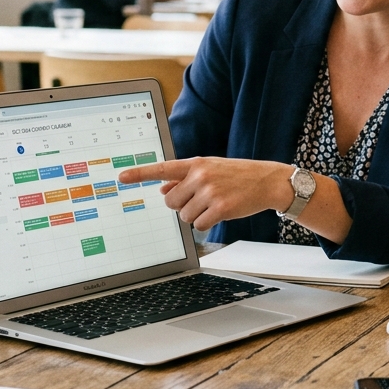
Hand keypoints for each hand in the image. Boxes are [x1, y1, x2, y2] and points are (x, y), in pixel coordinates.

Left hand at [118, 157, 293, 231]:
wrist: (267, 181)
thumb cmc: (237, 175)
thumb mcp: (210, 170)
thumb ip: (185, 178)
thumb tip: (162, 189)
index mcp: (195, 164)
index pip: (162, 169)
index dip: (140, 174)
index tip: (121, 177)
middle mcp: (200, 175)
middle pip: (171, 202)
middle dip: (182, 206)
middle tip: (201, 199)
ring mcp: (210, 191)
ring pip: (185, 216)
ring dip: (197, 216)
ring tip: (215, 203)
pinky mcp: (220, 207)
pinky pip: (199, 225)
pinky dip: (207, 223)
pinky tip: (221, 211)